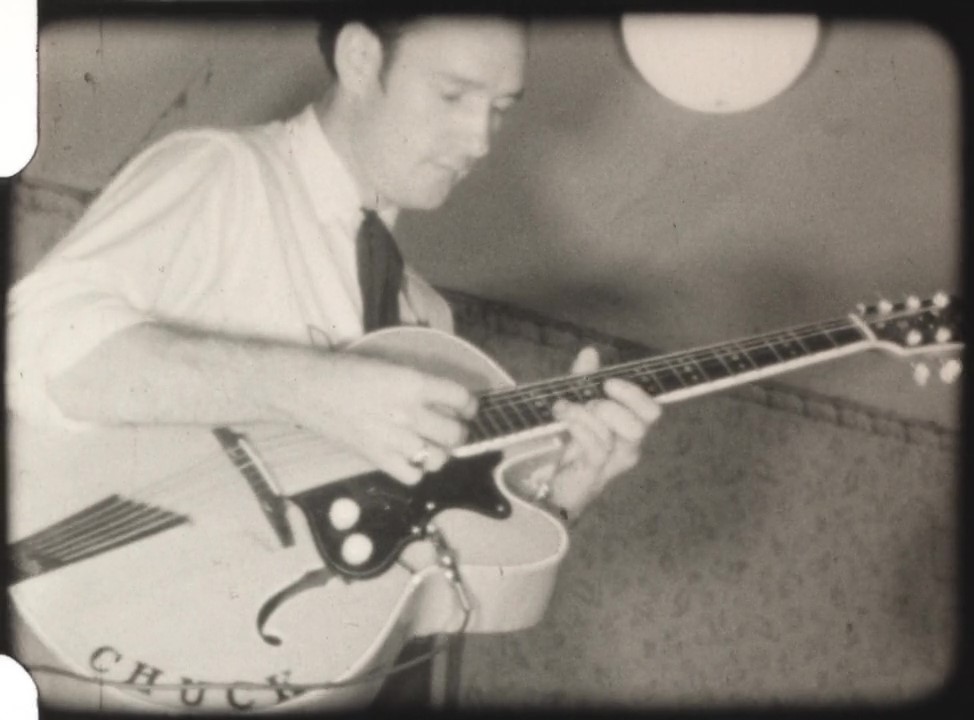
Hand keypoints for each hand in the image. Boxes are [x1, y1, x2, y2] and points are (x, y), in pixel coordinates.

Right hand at [275, 353, 476, 484]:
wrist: (307, 388)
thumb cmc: (345, 371)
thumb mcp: (390, 367)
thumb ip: (418, 384)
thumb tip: (444, 401)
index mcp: (413, 383)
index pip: (461, 398)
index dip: (470, 405)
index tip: (467, 408)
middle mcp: (408, 412)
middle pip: (455, 433)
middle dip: (459, 433)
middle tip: (451, 429)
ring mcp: (393, 438)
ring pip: (439, 459)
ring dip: (440, 453)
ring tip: (431, 446)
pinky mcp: (377, 458)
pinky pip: (413, 476)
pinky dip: (416, 471)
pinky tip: (409, 459)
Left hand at [547, 347, 660, 518]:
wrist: (554, 484)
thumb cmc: (572, 443)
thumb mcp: (577, 405)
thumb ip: (584, 379)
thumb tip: (590, 351)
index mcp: (630, 427)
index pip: (652, 410)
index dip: (634, 393)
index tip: (609, 382)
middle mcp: (628, 446)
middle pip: (642, 424)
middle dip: (613, 406)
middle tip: (590, 402)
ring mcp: (613, 462)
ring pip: (614, 433)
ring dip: (585, 413)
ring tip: (563, 408)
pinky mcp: (594, 473)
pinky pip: (595, 447)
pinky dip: (578, 426)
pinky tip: (562, 420)